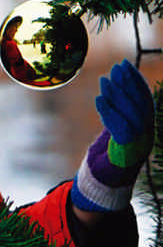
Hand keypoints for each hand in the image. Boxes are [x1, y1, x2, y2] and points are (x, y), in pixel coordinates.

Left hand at [71, 60, 153, 211]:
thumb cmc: (111, 153)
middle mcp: (147, 135)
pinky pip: (119, 128)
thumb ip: (120, 111)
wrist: (108, 182)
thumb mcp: (118, 129)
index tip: (125, 65)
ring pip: (131, 115)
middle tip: (115, 68)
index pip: (145, 99)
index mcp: (147, 127)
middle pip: (140, 105)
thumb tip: (114, 85)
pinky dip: (109, 112)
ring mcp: (139, 144)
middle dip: (128, 84)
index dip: (136, 81)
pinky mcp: (126, 152)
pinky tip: (99, 100)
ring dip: (118, 96)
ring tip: (105, 80)